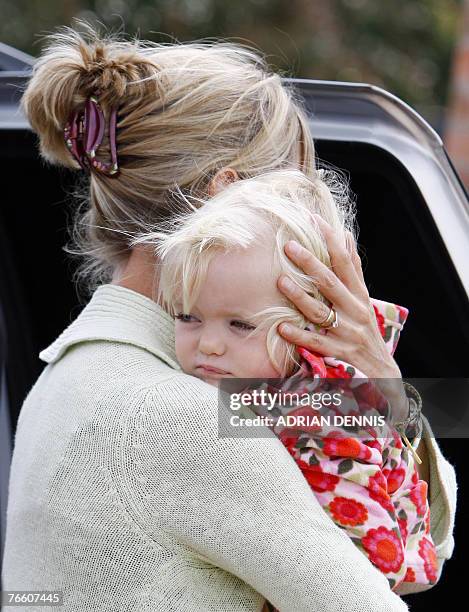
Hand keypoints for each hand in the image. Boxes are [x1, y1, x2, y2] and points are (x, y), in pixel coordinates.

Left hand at [276, 214, 406, 420]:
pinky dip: (299, 336)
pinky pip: (317, 344)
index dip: (331, 241)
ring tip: (281, 282)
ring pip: (322, 312)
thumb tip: (346, 236)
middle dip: (311, 263)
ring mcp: (348, 333)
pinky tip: (282, 327)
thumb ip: (353, 270)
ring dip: (300, 297)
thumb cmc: (367, 329)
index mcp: (359, 295)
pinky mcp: (340, 354)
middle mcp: (355, 311)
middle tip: (289, 246)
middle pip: (331, 283)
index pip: (345, 263)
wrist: (383, 371)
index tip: (314, 220)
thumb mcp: (364, 298)